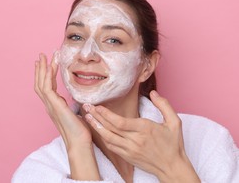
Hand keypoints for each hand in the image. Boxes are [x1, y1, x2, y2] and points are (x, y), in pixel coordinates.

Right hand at [34, 53, 99, 179]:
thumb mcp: (76, 114)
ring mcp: (50, 105)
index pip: (46, 87)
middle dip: (40, 68)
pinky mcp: (55, 106)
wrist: (79, 142)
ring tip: (43, 56)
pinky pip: (47, 88)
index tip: (45, 64)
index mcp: (54, 106)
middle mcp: (49, 105)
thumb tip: (79, 101)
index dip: (44, 75)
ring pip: (41, 83)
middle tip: (40, 55)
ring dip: (42, 69)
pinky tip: (50, 66)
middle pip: (39, 83)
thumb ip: (74, 106)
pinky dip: (47, 76)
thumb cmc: (80, 131)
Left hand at [84, 91, 199, 182]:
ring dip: (96, 127)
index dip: (106, 114)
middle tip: (86, 107)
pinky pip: (111, 146)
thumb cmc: (173, 145)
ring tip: (87, 117)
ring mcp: (130, 150)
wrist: (172, 168)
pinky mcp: (127, 156)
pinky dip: (103, 137)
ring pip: (108, 138)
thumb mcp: (175, 122)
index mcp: (144, 129)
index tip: (97, 106)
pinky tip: (97, 130)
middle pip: (110, 128)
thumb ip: (164, 105)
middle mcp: (135, 140)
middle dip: (96, 116)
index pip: (120, 122)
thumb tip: (153, 93)